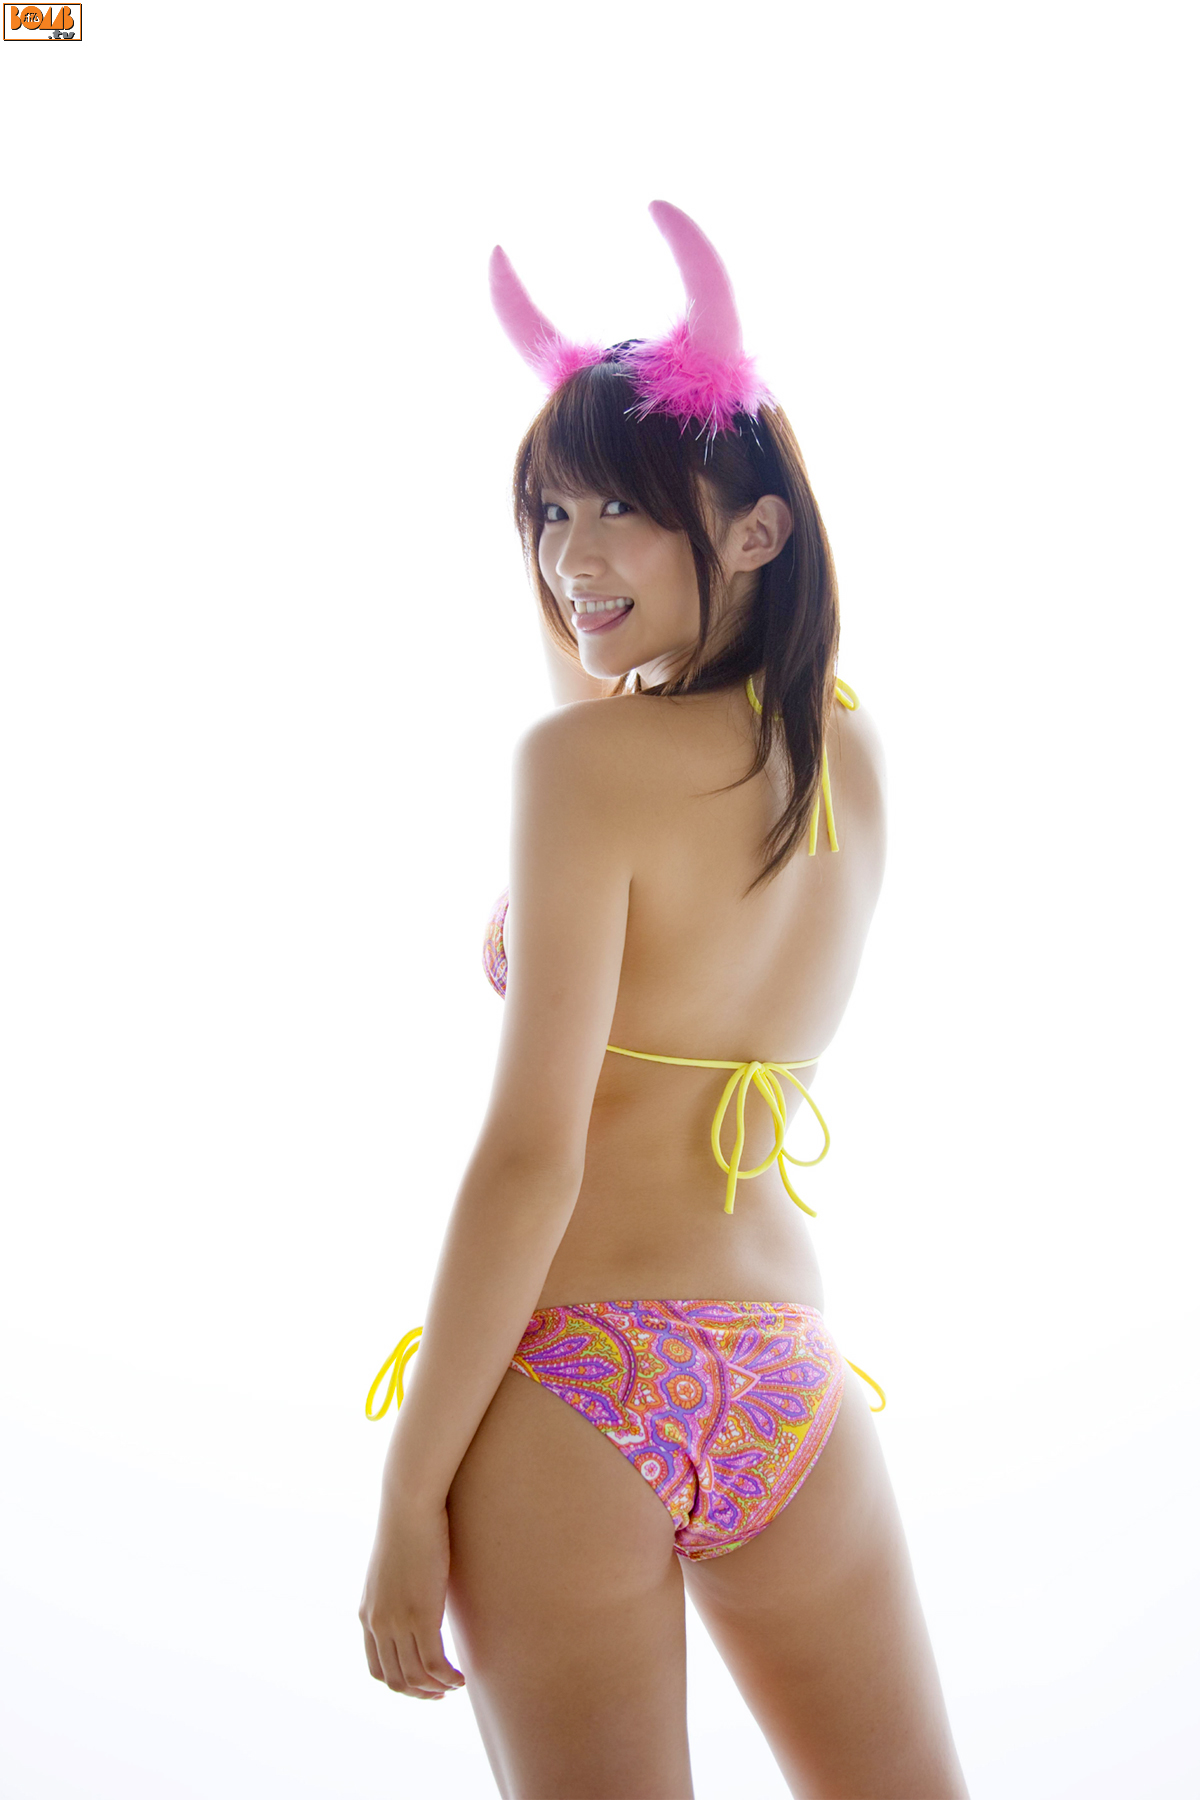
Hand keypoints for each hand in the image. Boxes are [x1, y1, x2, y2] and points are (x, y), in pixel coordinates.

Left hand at [359, 1498, 464, 1698]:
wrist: (408, 1506)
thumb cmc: (407, 1528)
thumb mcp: (393, 1567)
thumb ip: (397, 1590)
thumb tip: (415, 1595)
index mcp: (367, 1614)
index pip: (377, 1669)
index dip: (402, 1685)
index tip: (424, 1684)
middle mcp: (377, 1623)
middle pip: (396, 1679)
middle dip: (421, 1693)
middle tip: (443, 1692)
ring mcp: (397, 1622)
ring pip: (415, 1677)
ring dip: (438, 1689)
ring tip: (457, 1685)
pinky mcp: (420, 1616)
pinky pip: (433, 1665)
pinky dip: (448, 1678)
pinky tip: (462, 1677)